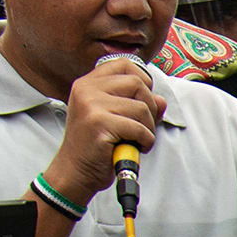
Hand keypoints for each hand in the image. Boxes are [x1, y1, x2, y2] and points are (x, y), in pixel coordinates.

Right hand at [45, 56, 162, 205]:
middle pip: (138, 84)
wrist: (76, 172)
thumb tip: (161, 100)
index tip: (142, 101)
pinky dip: (145, 141)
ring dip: (148, 128)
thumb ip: (137, 105)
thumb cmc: (97, 147)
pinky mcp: (99, 123)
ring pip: (142, 107)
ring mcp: (91, 105)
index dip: (142, 81)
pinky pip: (139, 127)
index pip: (124, 64)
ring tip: (136, 139)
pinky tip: (135, 147)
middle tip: (143, 127)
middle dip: (150, 108)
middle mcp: (87, 89)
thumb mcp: (116, 119)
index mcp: (88, 83)